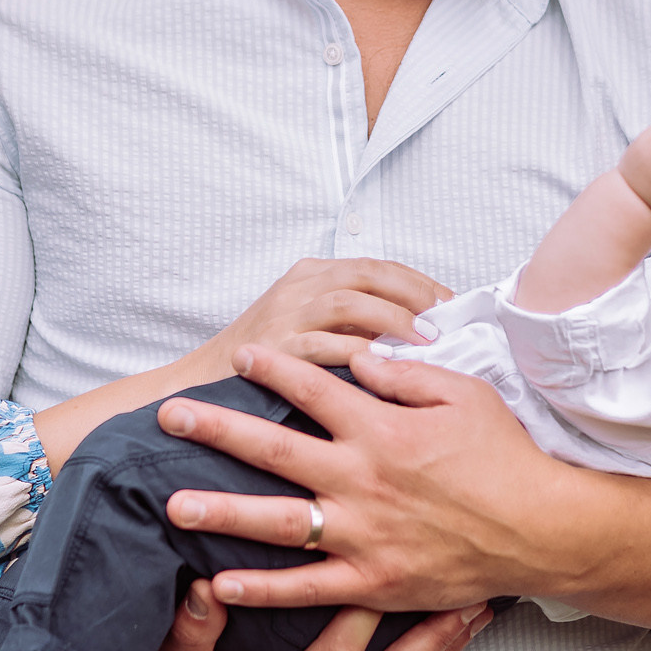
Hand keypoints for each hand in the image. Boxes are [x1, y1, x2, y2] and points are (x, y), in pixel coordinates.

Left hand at [157, 345, 590, 611]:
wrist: (540, 529)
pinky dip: (262, 589)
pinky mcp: (371, 581)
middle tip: (168, 417)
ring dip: (219, 513)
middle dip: (215, 430)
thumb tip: (359, 357)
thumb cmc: (505, 456)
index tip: (240, 357)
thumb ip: (404, 374)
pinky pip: (305, 589)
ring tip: (172, 506)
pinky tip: (220, 584)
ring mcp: (362, 535)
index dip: (272, 369)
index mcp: (381, 429)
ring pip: (275, 523)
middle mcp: (360, 480)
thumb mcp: (462, 394)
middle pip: (272, 451)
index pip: (312, 388)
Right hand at [190, 258, 452, 380]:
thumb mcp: (307, 325)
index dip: (418, 281)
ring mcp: (285, 316)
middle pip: (369, 275)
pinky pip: (324, 345)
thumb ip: (352, 321)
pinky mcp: (275, 349)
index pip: (377, 266)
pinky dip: (360, 353)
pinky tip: (386, 368)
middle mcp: (299, 288)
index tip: (450, 303)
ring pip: (350, 302)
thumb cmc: (264, 361)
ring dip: (394, 319)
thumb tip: (414, 330)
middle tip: (447, 319)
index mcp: (311, 275)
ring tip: (426, 340)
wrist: (200, 384)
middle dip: (415, 294)